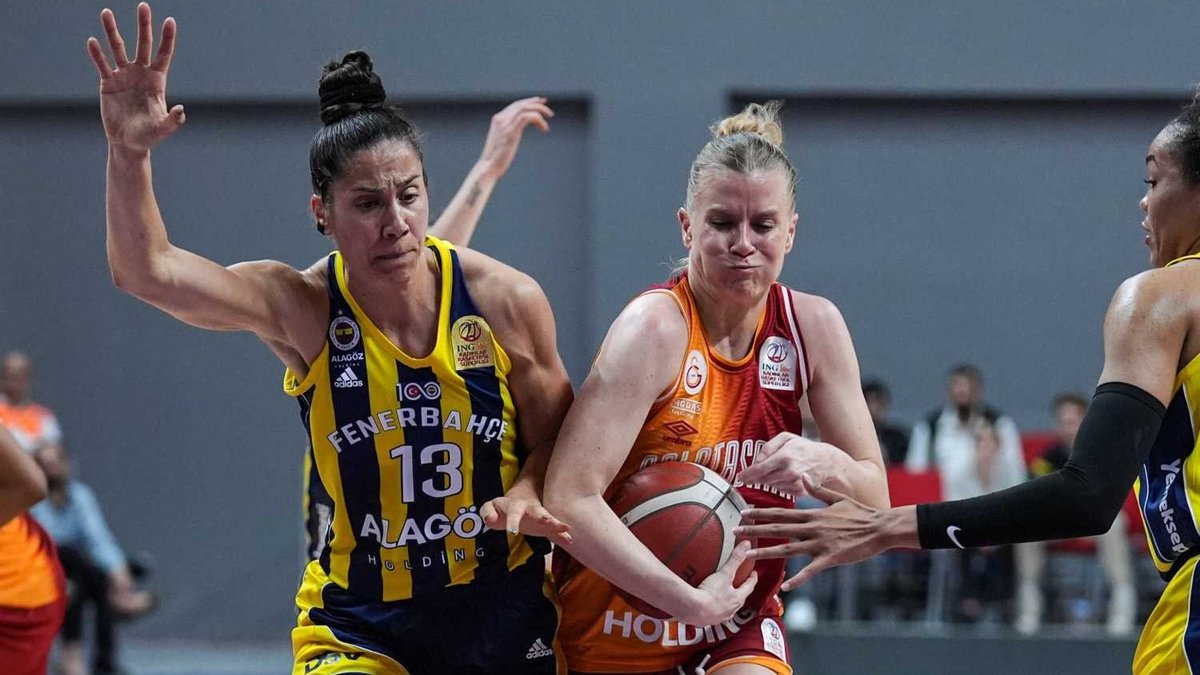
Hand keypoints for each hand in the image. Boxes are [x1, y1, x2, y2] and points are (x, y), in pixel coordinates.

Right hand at [87, 3, 184, 152]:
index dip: (166, 38)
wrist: (128, 143)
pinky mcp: (108, 83)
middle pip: (143, 44)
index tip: (169, 20)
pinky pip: (102, 64)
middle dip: (143, 25)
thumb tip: (181, 110)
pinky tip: (92, 41)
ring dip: (112, 30)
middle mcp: (141, 73)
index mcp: (157, 80)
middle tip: (143, 6)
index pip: (163, 54)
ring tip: (106, 12)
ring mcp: (123, 76)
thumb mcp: (162, 129)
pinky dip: (97, 54)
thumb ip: (173, 120)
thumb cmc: (149, 136)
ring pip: (118, 48)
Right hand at [475, 97, 552, 181]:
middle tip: (548, 111)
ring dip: (540, 110)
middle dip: (537, 104)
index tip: (541, 102)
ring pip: (525, 108)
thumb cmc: (496, 158)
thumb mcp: (502, 140)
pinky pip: (527, 117)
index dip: (529, 102)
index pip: (515, 105)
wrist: (488, 167)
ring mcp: (505, 124)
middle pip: (521, 104)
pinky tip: (544, 129)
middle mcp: (501, 119)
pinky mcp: (511, 131)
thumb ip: (509, 132)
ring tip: (549, 117)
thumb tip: (516, 131)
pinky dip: (538, 120)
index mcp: (498, 119)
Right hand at [480, 486, 571, 546]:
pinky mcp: (491, 507)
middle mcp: (520, 507)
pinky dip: (487, 514)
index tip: (565, 528)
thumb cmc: (531, 513)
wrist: (517, 496)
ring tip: (508, 529)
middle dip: (528, 518)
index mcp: (534, 510)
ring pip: (506, 509)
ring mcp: (506, 506)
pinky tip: (489, 520)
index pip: (544, 516)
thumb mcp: (543, 522)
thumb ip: (555, 531)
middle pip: (525, 512)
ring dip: (509, 519)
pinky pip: (486, 509)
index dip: (554, 523)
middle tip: (530, 527)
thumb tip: (571, 541)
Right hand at [673, 541, 757, 625]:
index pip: (749, 587)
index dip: (752, 579)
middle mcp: (731, 610)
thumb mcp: (725, 574)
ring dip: (727, 601)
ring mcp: (720, 616)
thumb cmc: (711, 594)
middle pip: (740, 598)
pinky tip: (707, 604)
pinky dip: (713, 608)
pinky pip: (714, 613)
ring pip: (728, 608)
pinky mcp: (708, 620)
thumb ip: (735, 559)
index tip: (753, 573)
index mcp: (738, 598)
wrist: (693, 610)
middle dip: (741, 590)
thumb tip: (746, 545)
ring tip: (723, 594)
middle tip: (740, 583)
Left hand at [735, 476, 895, 591]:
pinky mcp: (831, 558)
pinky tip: (785, 587)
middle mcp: (812, 528)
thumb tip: (803, 477)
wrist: (881, 527)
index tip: (743, 512)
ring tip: (749, 556)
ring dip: (768, 552)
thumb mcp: (837, 497)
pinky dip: (798, 579)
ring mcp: (821, 544)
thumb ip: (817, 490)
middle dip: (755, 530)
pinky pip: (811, 571)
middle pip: (778, 529)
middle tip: (735, 533)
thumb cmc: (860, 513)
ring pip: (789, 549)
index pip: (781, 512)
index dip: (760, 513)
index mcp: (812, 514)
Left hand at [736, 431, 836, 497]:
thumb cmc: (804, 448)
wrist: (827, 461)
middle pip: (763, 480)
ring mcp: (795, 484)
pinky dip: (780, 485)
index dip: (746, 475)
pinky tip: (786, 477)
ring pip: (771, 486)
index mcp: (784, 457)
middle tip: (753, 475)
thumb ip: (768, 447)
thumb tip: (756, 461)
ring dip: (769, 480)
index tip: (739, 478)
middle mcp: (789, 472)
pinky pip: (781, 491)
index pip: (759, 470)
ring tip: (778, 471)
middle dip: (756, 478)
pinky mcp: (799, 492)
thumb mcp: (786, 438)